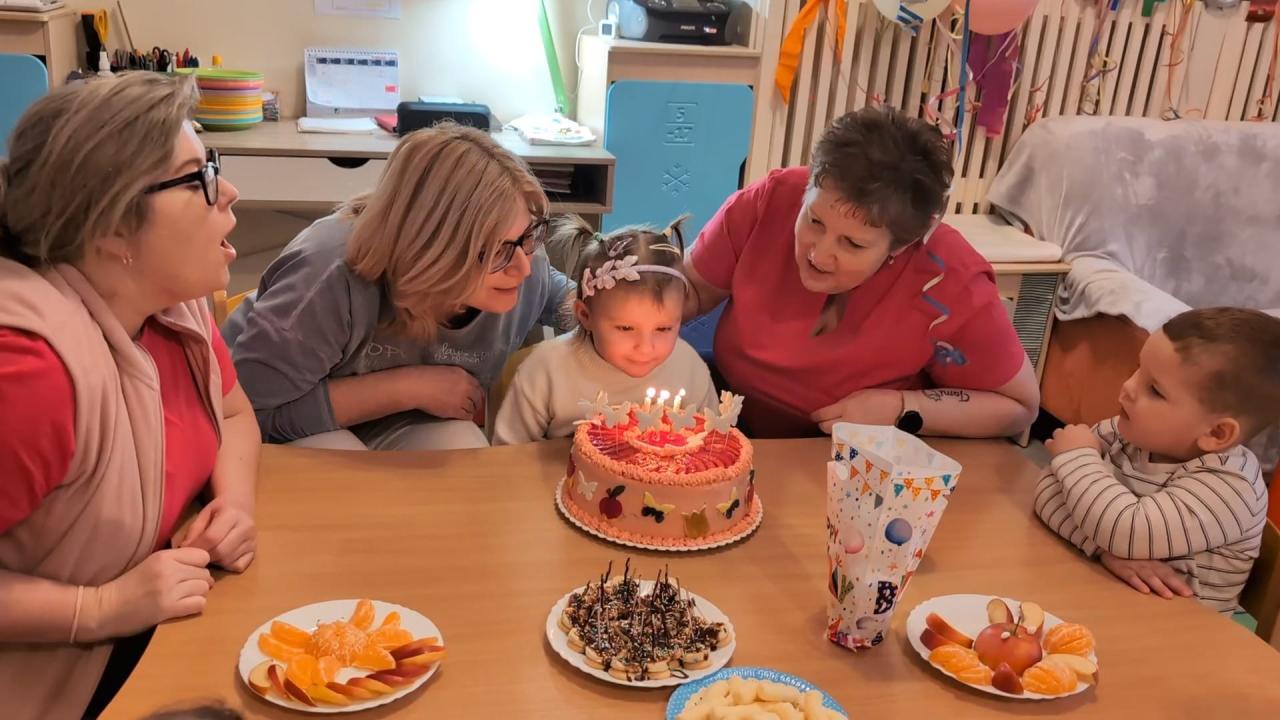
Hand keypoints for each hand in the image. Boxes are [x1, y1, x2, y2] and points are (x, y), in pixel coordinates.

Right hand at [85, 547, 212, 640]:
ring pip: (204, 588)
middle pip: (204, 573)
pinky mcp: (168, 609)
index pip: (201, 556)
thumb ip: (174, 561)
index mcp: (163, 557)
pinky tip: (183, 606)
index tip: (190, 572)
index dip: (199, 565)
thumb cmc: (127, 586)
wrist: (104, 608)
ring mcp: (169, 590)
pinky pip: (199, 604)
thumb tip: (202, 565)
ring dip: (197, 594)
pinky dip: (195, 606)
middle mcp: (169, 571)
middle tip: (186, 588)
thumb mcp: (150, 564)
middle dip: (199, 581)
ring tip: (183, 597)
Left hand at [180, 497, 255, 571]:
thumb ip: (194, 531)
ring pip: (229, 560)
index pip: (212, 537)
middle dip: (206, 556)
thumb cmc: (219, 509)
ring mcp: (253, 540)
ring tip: (210, 553)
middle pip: (221, 551)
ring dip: (215, 561)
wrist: (241, 505)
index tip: (187, 550)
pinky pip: (238, 566)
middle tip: (198, 555)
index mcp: (232, 514)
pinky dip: (227, 565)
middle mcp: (246, 528)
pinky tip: (222, 557)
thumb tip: (184, 549)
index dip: (196, 546)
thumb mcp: (204, 514)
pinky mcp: (255, 551)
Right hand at [409, 365, 483, 420]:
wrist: (417, 387)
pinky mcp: (455, 410)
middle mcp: (466, 386)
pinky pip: (466, 416)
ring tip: (468, 412)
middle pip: (478, 397)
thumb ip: (457, 377)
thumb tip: (462, 385)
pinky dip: (466, 417)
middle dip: (477, 402)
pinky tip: (463, 416)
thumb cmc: (425, 377)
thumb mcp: (446, 371)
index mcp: (463, 374)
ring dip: (471, 410)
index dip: (478, 392)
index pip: (478, 385)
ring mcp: (462, 399)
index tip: (477, 395)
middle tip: (476, 406)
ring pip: (473, 408)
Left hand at [811, 389, 903, 433]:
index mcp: (845, 409)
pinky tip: (848, 435)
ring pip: (834, 436)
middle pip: (824, 428)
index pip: (821, 415)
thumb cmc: (879, 398)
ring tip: (839, 427)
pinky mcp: (860, 442)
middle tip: (825, 421)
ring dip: (834, 432)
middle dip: (822, 424)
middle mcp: (846, 423)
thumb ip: (842, 404)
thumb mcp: (857, 395)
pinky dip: (845, 438)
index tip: (813, 416)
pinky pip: (846, 442)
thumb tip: (832, 409)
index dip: (815, 416)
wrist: (898, 412)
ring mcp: (853, 434)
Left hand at [1045, 424, 1099, 456]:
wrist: (1079, 461)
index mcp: (1082, 429)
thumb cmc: (1091, 454)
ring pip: (1058, 433)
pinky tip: (1054, 450)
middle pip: (1069, 428)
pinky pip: (1049, 442)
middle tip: (1074, 444)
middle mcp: (1070, 429)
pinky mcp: (1052, 444)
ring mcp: (1059, 436)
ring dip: (1060, 438)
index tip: (1084, 439)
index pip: (1082, 427)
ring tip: (1063, 446)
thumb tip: (1091, 441)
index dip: (1082, 433)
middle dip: (1071, 434)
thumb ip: (1093, 440)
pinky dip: (1051, 445)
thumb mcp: (1098, 445)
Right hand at [1099, 552, 1193, 598]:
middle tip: (1186, 594)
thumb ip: (1156, 567)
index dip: (1180, 582)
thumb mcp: (1144, 558)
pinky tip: (1144, 591)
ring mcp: (1134, 566)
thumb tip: (1174, 580)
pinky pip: (1130, 576)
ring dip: (1159, 586)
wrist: (1108, 540)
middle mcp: (1146, 564)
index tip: (1191, 594)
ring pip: (1148, 576)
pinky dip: (1137, 583)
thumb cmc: (1128, 553)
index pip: (1169, 573)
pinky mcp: (1120, 568)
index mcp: (1153, 563)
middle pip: (1163, 575)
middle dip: (1175, 585)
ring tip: (1168, 596)